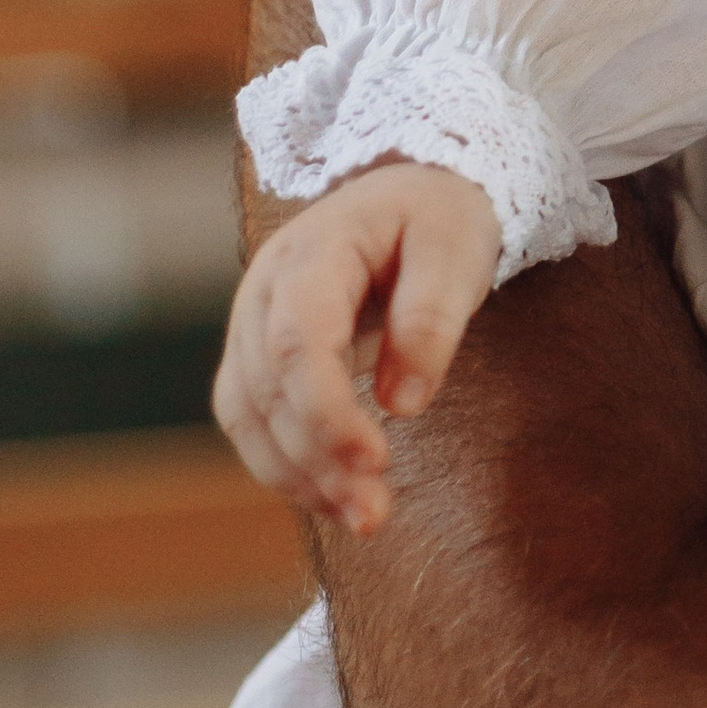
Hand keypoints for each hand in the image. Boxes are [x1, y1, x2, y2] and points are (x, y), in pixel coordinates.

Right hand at [215, 162, 503, 532]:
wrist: (413, 189)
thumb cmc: (439, 216)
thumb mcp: (457, 247)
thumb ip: (430, 318)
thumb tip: (403, 404)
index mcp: (311, 252)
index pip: (298, 342)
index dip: (327, 410)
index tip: (376, 461)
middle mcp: (264, 289)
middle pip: (268, 387)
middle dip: (317, 458)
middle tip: (375, 515)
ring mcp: (253, 323)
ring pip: (249, 414)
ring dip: (297, 474)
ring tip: (361, 517)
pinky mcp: (261, 356)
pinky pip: (254, 420)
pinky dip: (286, 465)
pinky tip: (333, 497)